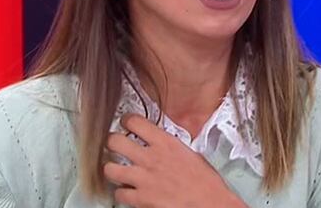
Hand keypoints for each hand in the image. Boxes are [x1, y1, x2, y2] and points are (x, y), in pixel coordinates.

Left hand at [103, 113, 246, 207]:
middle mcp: (151, 158)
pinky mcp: (141, 199)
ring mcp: (144, 179)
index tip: (125, 123)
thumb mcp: (192, 154)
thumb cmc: (206, 183)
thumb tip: (164, 145)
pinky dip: (121, 193)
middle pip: (115, 141)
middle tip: (114, 145)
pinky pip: (119, 193)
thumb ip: (172, 147)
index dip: (126, 120)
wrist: (211, 204)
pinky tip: (127, 191)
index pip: (135, 122)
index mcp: (166, 143)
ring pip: (110, 168)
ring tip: (116, 169)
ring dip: (111, 168)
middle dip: (112, 142)